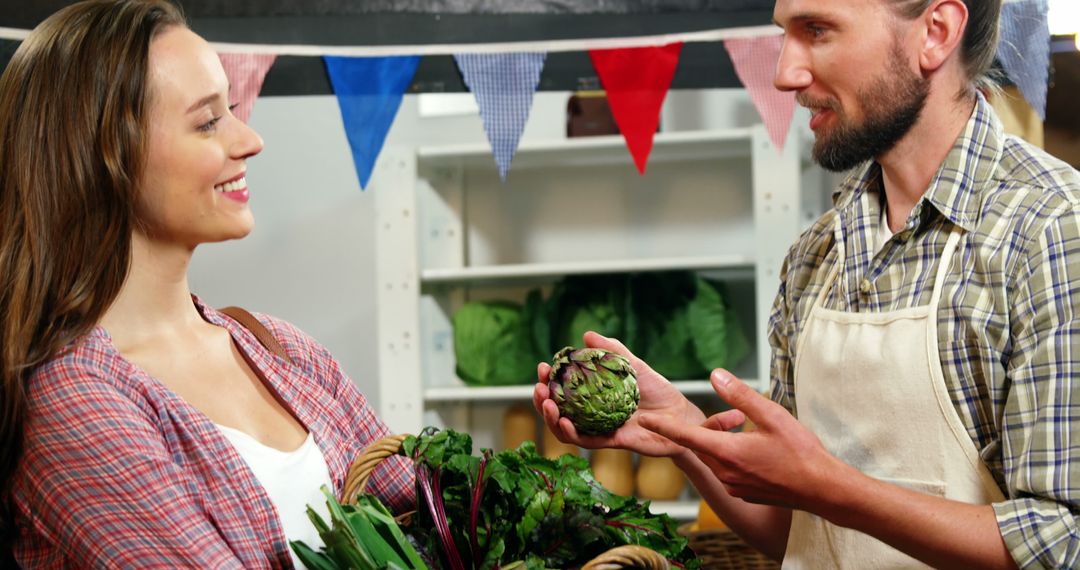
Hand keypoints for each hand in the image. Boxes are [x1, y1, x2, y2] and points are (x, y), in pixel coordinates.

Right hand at [532, 331, 706, 457]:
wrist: (681, 415)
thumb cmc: (658, 390)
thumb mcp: (634, 365)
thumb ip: (613, 351)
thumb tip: (587, 335)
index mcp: (592, 397)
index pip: (562, 390)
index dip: (548, 380)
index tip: (542, 366)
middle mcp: (591, 415)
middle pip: (558, 411)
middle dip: (542, 399)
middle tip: (538, 386)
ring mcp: (600, 429)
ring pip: (566, 429)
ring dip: (551, 418)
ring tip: (547, 404)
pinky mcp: (612, 442)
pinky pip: (587, 441)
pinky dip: (573, 433)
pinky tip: (565, 422)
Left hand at [638, 369, 845, 509]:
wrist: (822, 490)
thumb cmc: (801, 452)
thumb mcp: (772, 415)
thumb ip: (741, 395)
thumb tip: (716, 375)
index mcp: (727, 452)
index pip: (685, 436)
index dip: (663, 426)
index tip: (644, 419)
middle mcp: (724, 472)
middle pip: (699, 446)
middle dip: (693, 431)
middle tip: (694, 417)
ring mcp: (732, 485)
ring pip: (713, 458)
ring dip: (714, 444)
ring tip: (729, 431)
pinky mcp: (743, 492)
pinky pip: (726, 471)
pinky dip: (728, 457)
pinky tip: (748, 451)